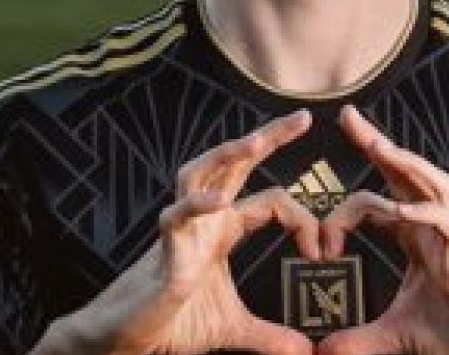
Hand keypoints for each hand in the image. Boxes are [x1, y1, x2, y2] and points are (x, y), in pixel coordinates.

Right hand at [35, 110, 319, 354]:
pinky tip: (217, 203)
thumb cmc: (172, 324)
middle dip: (267, 138)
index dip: (302, 219)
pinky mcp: (162, 251)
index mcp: (223, 230)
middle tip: (303, 117)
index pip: (269, 199)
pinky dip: (195, 207)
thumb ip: (269, 336)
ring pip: (200, 173)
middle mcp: (204, 220)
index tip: (322, 251)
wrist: (126, 342)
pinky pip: (176, 218)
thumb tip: (305, 353)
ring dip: (227, 155)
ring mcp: (181, 230)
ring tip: (256, 141)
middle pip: (234, 164)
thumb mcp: (232, 329)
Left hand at [317, 106, 448, 354]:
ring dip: (408, 163)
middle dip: (379, 144)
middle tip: (348, 116)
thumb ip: (360, 339)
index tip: (319, 240)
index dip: (349, 203)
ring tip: (378, 146)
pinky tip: (402, 212)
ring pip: (436, 185)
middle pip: (409, 174)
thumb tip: (322, 353)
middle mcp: (435, 230)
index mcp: (417, 238)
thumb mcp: (398, 335)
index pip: (383, 197)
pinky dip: (428, 215)